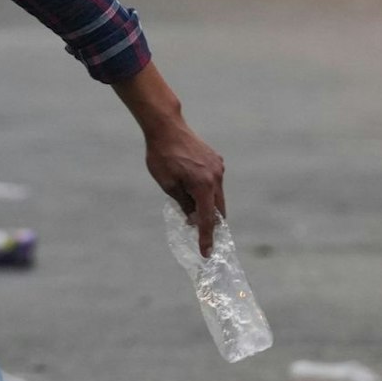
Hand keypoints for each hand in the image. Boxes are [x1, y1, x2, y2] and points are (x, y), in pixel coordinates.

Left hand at [145, 122, 226, 256]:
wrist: (166, 127)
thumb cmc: (162, 156)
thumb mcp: (168, 185)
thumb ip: (184, 204)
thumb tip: (194, 219)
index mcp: (204, 186)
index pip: (208, 220)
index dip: (207, 238)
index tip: (207, 253)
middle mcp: (216, 177)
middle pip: (219, 210)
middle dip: (212, 225)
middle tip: (204, 239)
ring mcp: (218, 167)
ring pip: (218, 196)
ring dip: (209, 207)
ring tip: (194, 215)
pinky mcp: (215, 160)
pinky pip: (215, 183)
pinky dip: (208, 192)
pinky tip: (195, 193)